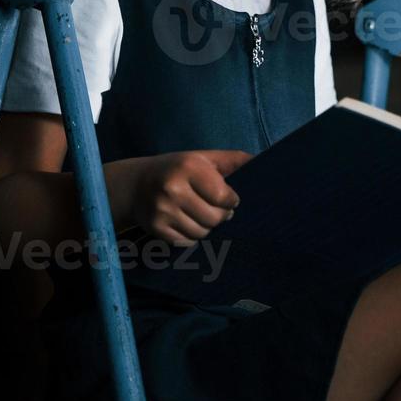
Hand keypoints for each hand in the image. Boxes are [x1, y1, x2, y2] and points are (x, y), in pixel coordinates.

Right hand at [130, 149, 251, 245]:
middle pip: (215, 218)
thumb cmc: (178, 169)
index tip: (228, 198)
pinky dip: (191, 235)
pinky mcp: (155, 228)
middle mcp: (173, 189)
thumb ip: (233, 160)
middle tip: (215, 208)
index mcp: (189, 167)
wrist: (136, 184)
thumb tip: (264, 161)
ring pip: (202, 233)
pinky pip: (187, 242)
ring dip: (207, 227)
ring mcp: (162, 211)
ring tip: (199, 213)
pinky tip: (185, 221)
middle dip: (220, 216)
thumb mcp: (203, 158)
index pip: (224, 198)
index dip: (231, 201)